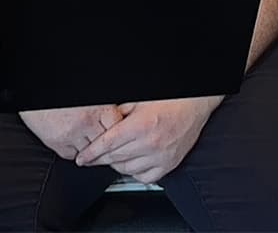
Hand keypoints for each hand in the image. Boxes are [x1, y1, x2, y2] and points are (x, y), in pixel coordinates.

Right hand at [18, 105, 124, 160]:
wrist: (34, 95)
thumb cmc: (58, 94)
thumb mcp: (87, 98)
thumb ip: (101, 109)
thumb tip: (116, 119)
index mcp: (96, 107)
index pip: (116, 127)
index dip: (117, 131)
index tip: (118, 134)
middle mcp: (84, 122)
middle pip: (104, 142)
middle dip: (104, 142)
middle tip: (103, 142)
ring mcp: (71, 135)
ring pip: (90, 152)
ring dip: (90, 148)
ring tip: (87, 140)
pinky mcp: (57, 143)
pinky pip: (73, 156)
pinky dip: (75, 151)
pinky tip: (75, 142)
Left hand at [74, 95, 221, 184]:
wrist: (194, 104)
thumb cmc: (170, 99)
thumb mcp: (138, 100)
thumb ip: (119, 112)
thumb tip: (103, 122)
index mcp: (140, 126)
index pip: (108, 145)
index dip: (91, 153)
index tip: (82, 158)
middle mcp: (151, 144)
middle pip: (116, 158)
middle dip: (100, 159)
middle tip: (92, 158)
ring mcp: (161, 156)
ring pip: (129, 169)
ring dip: (116, 165)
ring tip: (111, 158)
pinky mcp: (170, 164)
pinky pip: (147, 177)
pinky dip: (135, 173)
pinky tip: (130, 165)